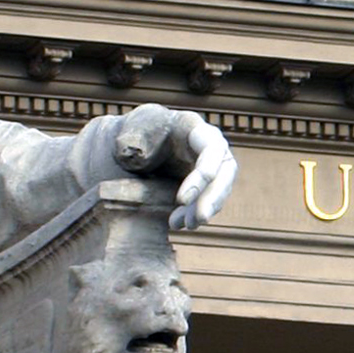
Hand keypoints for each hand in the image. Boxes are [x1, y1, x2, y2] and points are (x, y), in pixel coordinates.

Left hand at [110, 105, 237, 232]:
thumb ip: (132, 141)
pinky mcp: (203, 179)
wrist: (129, 143)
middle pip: (225, 170)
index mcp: (191, 126)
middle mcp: (207, 143)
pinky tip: (177, 223)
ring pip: (219, 187)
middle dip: (213, 197)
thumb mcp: (128, 132)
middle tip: (199, 220)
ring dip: (205, 208)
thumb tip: (140, 155)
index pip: (211, 148)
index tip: (181, 200)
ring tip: (184, 226)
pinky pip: (206, 197)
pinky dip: (194, 212)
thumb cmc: (130, 134)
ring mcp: (208, 162)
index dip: (202, 175)